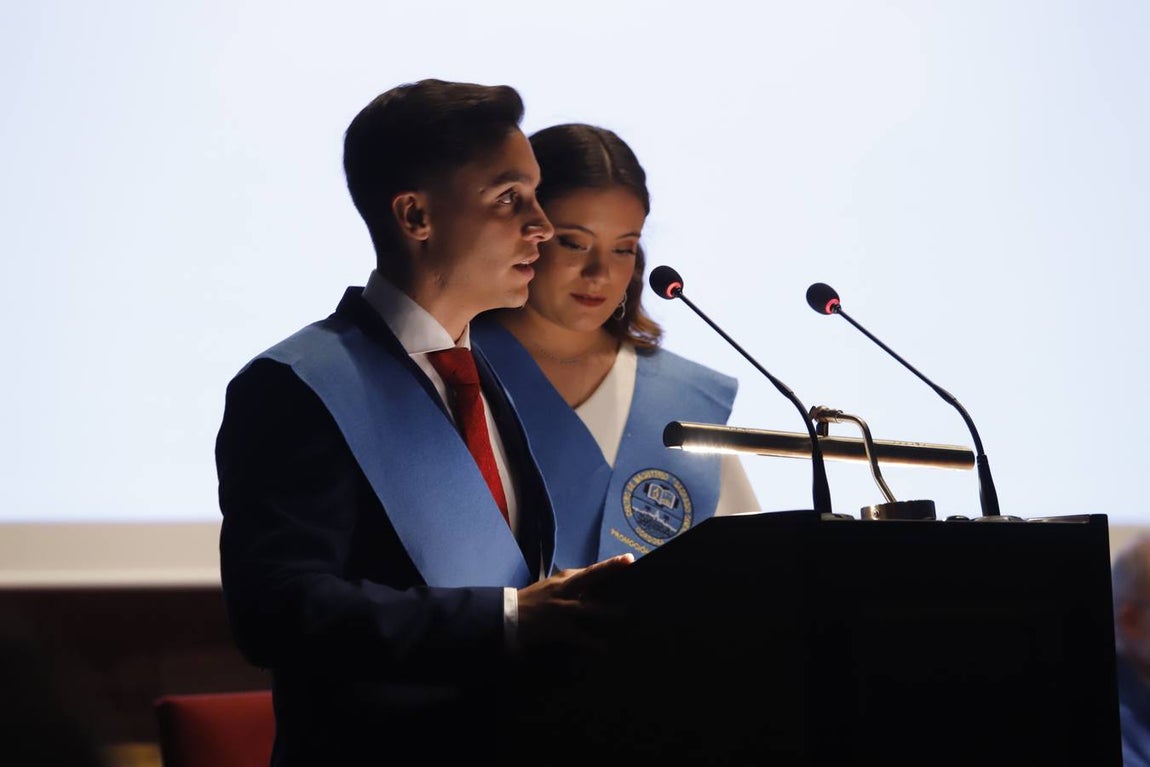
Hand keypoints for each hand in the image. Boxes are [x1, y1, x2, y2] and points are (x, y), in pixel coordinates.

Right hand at [516, 553, 633, 651]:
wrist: (509, 613)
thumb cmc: (535, 599)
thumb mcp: (554, 586)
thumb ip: (574, 584)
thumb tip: (597, 584)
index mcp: (565, 578)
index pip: (592, 570)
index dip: (611, 565)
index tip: (629, 559)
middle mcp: (566, 589)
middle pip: (592, 577)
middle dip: (611, 572)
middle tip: (632, 574)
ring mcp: (563, 608)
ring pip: (590, 608)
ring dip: (609, 612)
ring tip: (625, 614)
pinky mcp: (560, 627)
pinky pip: (581, 636)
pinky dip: (594, 643)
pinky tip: (606, 648)